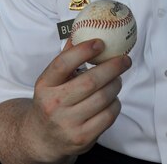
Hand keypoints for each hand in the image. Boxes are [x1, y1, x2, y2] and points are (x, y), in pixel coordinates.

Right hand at [23, 39, 130, 161]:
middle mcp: (53, 105)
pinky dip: (115, 104)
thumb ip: (67, 56)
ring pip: (104, 98)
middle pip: (90, 81)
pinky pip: (109, 115)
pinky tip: (111, 99)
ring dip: (116, 85)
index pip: (62, 64)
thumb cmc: (53, 101)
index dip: (83, 51)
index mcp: (45, 85)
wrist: (42, 138)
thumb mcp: (52, 80)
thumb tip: (83, 28)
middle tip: (124, 60)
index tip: (100, 42)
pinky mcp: (82, 138)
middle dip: (113, 67)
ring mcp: (67, 123)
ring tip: (117, 80)